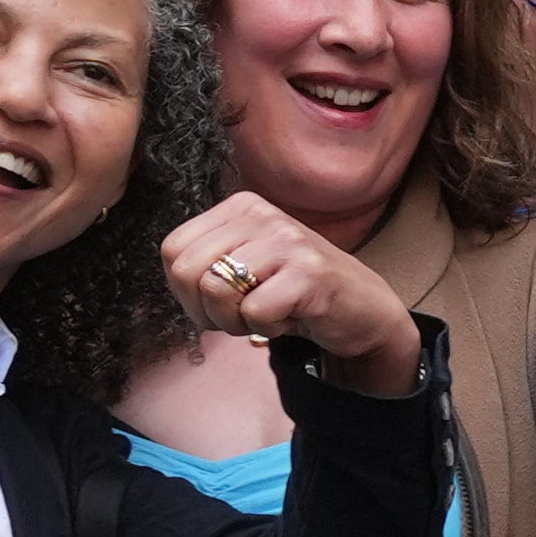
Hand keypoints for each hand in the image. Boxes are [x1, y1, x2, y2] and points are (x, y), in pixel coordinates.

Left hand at [162, 193, 422, 393]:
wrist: (362, 309)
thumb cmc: (295, 293)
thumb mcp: (246, 262)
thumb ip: (207, 260)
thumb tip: (173, 274)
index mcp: (240, 207)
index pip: (173, 249)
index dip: (184, 290)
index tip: (218, 303)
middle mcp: (262, 214)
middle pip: (187, 271)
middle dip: (206, 310)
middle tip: (240, 316)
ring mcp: (288, 240)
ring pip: (217, 290)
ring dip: (236, 321)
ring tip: (265, 316)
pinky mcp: (311, 272)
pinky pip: (256, 312)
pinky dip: (267, 329)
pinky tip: (290, 319)